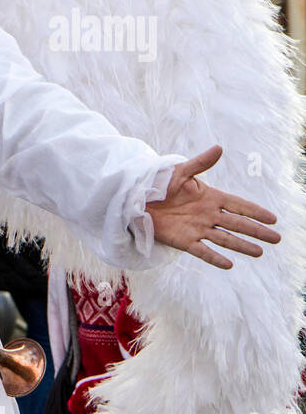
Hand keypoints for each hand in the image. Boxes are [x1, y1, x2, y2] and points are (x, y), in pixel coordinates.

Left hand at [146, 144, 280, 268]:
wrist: (137, 198)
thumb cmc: (160, 182)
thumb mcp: (180, 172)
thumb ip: (200, 163)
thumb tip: (219, 148)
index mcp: (210, 198)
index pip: (238, 205)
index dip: (255, 212)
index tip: (273, 219)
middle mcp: (208, 215)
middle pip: (237, 224)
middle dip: (257, 231)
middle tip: (277, 238)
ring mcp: (197, 229)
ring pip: (224, 239)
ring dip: (241, 245)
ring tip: (259, 252)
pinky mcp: (183, 240)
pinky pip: (202, 251)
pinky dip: (214, 257)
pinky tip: (229, 265)